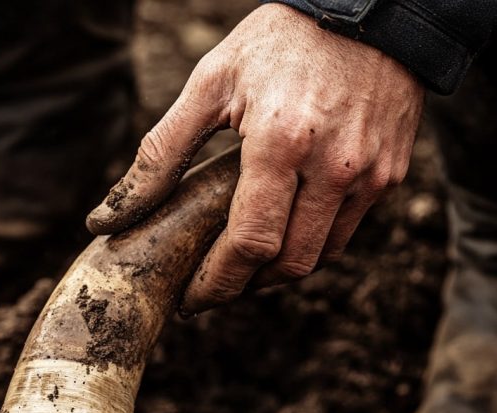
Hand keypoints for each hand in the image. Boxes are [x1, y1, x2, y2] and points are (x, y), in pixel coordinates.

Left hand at [86, 3, 423, 314]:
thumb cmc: (279, 40)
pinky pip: (346, 232)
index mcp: (282, 143)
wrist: (370, 9)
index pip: (249, 244)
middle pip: (287, 264)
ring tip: (239, 265)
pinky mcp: (390, 175)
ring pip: (320, 256)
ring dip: (277, 273)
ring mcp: (369, 174)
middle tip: (208, 288)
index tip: (188, 299)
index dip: (216, 283)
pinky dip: (310, 245)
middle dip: (244, 286)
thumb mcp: (210, 83)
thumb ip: (159, 154)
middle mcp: (334, 166)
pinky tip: (280, 232)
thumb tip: (107, 217)